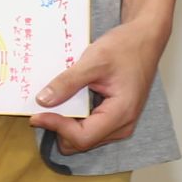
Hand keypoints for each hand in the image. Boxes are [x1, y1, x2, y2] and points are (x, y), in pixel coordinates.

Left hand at [33, 17, 166, 152]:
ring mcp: (120, 123)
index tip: (37, 114)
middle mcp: (122, 125)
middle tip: (44, 108)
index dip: (56, 127)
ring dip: (66, 125)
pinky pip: (89, 129)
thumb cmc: (126, 47)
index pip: (82, 137)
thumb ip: (68, 82)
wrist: (145, 39)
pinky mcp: (115, 118)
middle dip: (59, 129)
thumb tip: (43, 101)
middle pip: (81, 143)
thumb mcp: (94, 60)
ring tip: (56, 103)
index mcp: (121, 113)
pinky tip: (69, 102)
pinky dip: (75, 119)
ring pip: (83, 138)